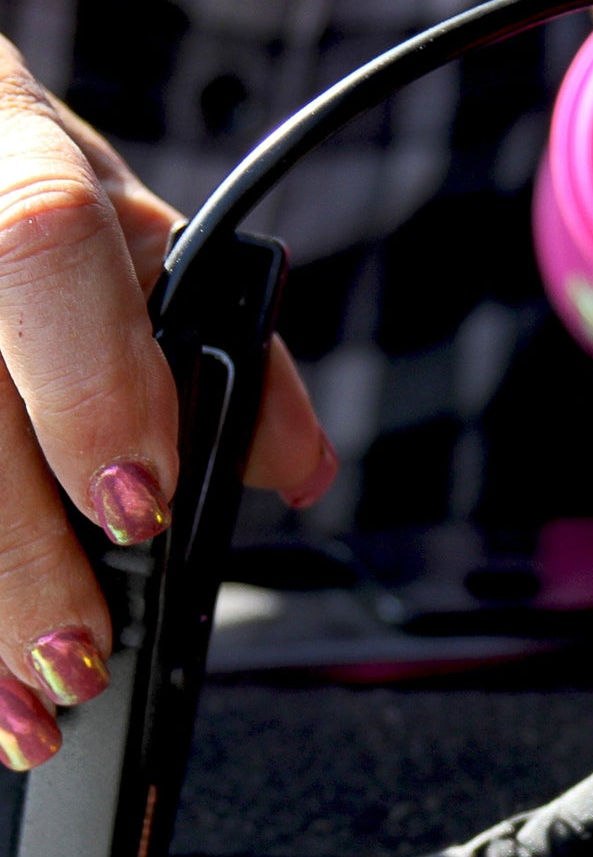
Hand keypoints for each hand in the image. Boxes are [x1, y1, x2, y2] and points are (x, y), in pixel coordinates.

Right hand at [0, 36, 332, 768]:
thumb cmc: (32, 192)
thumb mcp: (141, 245)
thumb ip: (236, 350)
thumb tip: (300, 472)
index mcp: (16, 152)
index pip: (42, 249)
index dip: (92, 384)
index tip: (139, 504)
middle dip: (24, 554)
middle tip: (80, 660)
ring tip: (23, 704)